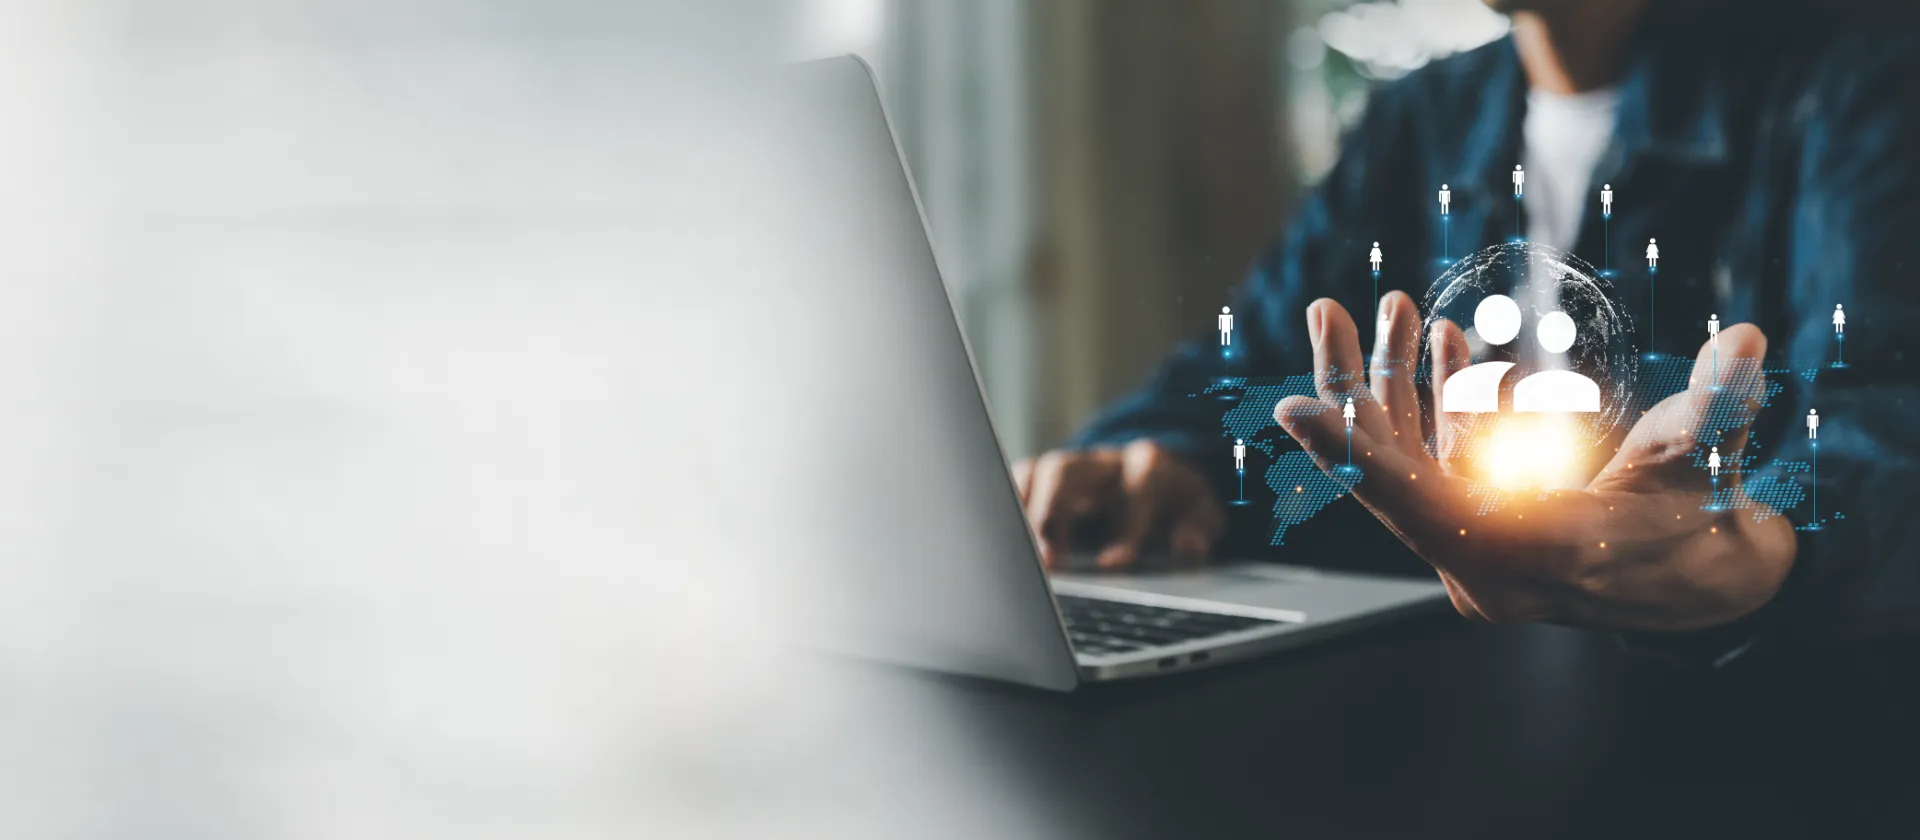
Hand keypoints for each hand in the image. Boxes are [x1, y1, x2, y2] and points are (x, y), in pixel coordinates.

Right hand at [1013, 441, 1224, 569]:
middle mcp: (1104, 461)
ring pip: (1040, 473)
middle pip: (1069, 468)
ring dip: (1027, 515)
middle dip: (1054, 511)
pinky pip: (1020, 480)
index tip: (1113, 564)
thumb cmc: (1174, 502)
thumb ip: (1201, 527)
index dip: (1127, 522)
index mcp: (1148, 465)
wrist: (1156, 477)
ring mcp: (1072, 467)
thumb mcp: (1202, 512)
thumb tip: (1189, 545)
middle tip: (1048, 561)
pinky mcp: (1047, 479)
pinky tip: (1005, 539)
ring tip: (1024, 558)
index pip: (1138, 483)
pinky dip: (1010, 505)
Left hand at [1273, 292, 1796, 630]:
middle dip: (1355, 387)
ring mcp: (1477, 543)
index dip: (1351, 454)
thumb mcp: (1709, 470)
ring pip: (1410, 458)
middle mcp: (1482, 560)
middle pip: (1391, 471)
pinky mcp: (1484, 523)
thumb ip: (1715, 410)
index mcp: (1523, 557)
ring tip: (1393, 308)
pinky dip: (1437, 404)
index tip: (1290, 408)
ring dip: (1396, 382)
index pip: (1414, 505)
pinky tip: (1444, 347)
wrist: (1713, 590)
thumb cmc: (1706, 533)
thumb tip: (1740, 346)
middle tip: (1326, 311)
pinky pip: (1438, 462)